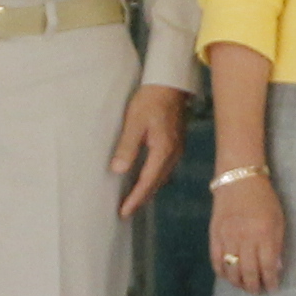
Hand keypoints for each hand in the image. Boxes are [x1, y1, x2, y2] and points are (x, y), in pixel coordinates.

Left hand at [110, 82, 187, 217]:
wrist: (170, 83)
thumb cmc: (150, 100)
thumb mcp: (134, 122)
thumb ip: (127, 147)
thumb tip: (118, 170)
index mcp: (163, 150)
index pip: (147, 181)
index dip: (135, 198)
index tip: (124, 212)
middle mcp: (173, 154)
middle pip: (157, 183)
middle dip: (142, 199)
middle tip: (126, 212)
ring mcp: (176, 150)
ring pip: (162, 177)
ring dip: (148, 190)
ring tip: (134, 199)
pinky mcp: (176, 144)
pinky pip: (164, 169)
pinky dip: (154, 179)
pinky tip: (146, 179)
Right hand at [210, 168, 286, 293]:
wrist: (238, 180)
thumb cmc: (263, 199)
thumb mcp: (278, 220)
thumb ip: (277, 244)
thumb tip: (276, 267)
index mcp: (264, 234)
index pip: (267, 266)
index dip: (270, 281)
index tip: (272, 288)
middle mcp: (245, 238)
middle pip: (249, 272)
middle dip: (254, 286)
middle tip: (257, 291)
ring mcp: (227, 237)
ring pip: (231, 269)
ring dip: (238, 282)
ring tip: (244, 286)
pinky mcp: (214, 235)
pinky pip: (216, 260)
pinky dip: (221, 272)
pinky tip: (228, 277)